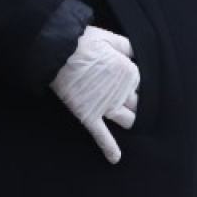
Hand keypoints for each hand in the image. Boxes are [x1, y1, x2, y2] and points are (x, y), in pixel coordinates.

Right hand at [50, 26, 139, 163]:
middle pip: (137, 103)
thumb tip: (138, 54)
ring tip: (129, 122)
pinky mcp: (89, 115)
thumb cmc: (81, 42)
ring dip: (130, 121)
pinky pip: (102, 135)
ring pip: (127, 120)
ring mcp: (105, 106)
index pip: (139, 81)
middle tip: (126, 100)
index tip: (120, 75)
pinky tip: (115, 159)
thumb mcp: (108, 36)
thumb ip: (127, 46)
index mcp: (128, 71)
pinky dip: (109, 148)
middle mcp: (120, 92)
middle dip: (134, 102)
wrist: (57, 52)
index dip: (130, 79)